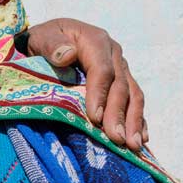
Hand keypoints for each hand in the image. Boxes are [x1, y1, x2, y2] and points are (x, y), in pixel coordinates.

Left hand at [25, 19, 146, 151]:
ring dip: (134, 121)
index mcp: (96, 41)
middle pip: (120, 86)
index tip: (95, 118)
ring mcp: (121, 68)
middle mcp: (113, 54)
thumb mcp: (41, 37)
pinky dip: (139, 120)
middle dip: (119, 114)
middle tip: (117, 139)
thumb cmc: (43, 40)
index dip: (100, 94)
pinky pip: (134, 101)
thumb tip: (67, 55)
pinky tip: (141, 138)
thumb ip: (52, 45)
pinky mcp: (122, 81)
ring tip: (132, 145)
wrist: (50, 38)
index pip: (102, 70)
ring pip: (133, 95)